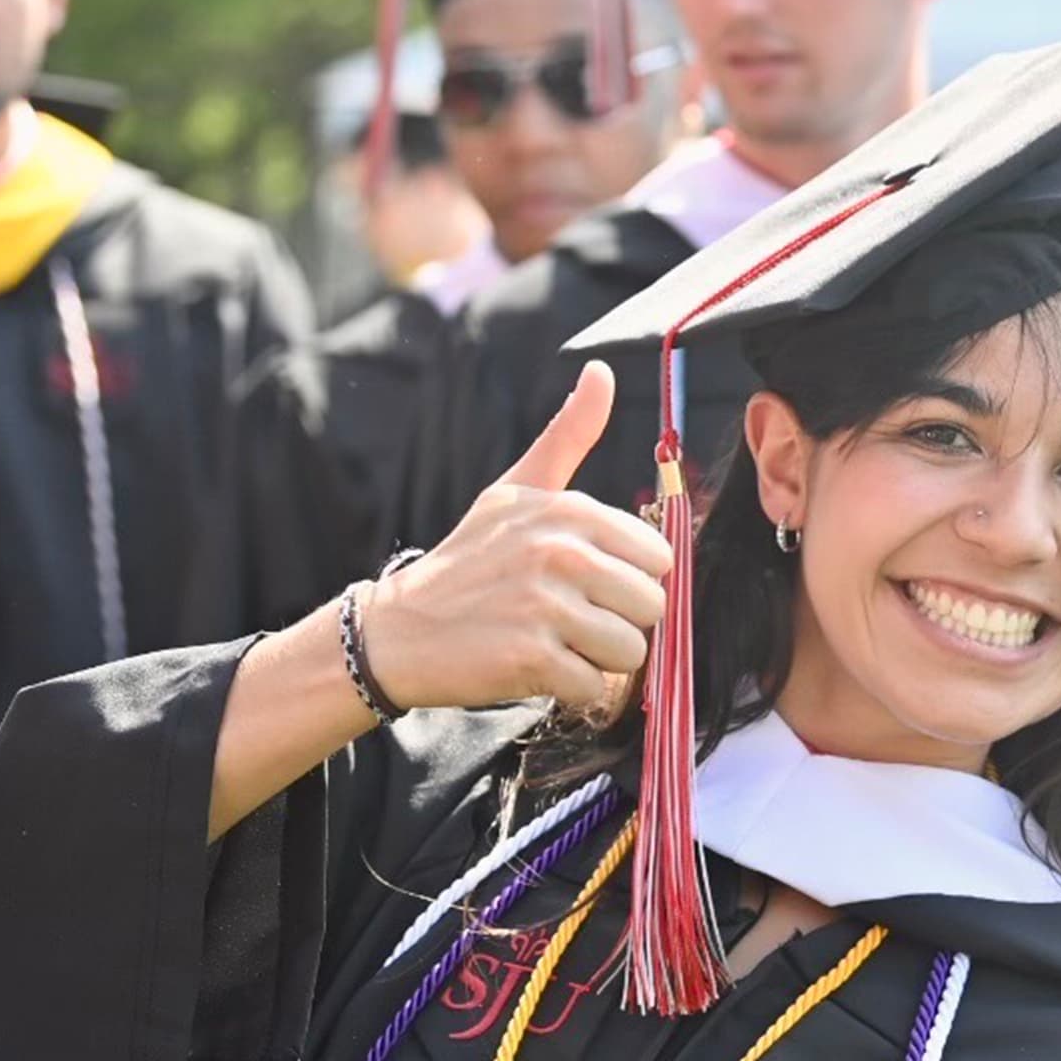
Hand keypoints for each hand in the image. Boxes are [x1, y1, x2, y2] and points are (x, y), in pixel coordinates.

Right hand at [363, 362, 671, 716]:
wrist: (400, 629)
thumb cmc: (470, 559)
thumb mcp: (516, 488)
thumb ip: (568, 435)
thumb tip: (601, 371)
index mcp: (569, 511)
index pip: (660, 559)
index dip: (629, 579)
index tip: (588, 583)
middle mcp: (561, 553)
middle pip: (652, 607)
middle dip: (618, 623)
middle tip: (569, 619)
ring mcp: (545, 607)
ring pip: (632, 651)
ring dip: (598, 660)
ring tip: (554, 642)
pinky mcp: (531, 658)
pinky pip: (594, 687)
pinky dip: (571, 689)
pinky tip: (535, 667)